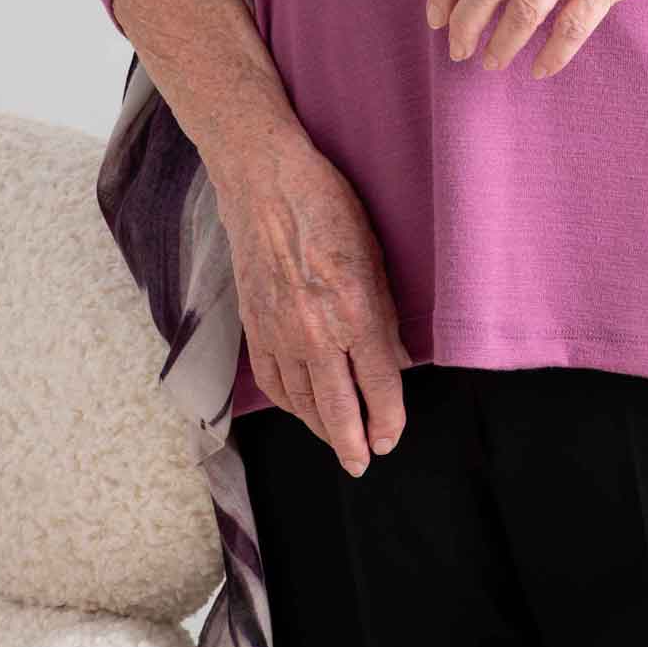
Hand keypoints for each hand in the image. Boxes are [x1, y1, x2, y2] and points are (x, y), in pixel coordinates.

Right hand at [211, 134, 413, 475]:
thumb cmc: (327, 206)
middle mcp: (316, 332)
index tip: (390, 440)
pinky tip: (298, 408)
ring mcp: (279, 332)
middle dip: (352, 444)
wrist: (264, 182)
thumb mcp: (374, 255)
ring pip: (300, 401)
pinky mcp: (252, 325)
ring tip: (336, 442)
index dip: (388, 419)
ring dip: (320, 428)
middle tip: (362, 464)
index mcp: (355, 311)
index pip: (378, 385)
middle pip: (337, 408)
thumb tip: (394, 362)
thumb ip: (384, 316)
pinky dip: (287, 402)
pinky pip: (270, 380)